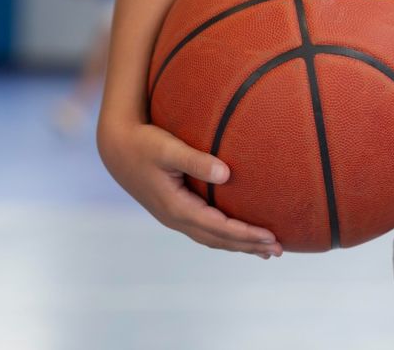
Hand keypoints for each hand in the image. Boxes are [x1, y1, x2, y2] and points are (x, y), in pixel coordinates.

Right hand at [97, 117, 282, 258]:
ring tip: (264, 250)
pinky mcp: (172, 210)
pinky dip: (223, 236)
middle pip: (218, 240)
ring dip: (237, 245)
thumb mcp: (167, 148)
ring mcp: (172, 217)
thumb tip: (227, 173)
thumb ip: (195, 160)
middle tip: (278, 249)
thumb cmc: (142, 143)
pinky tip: (234, 232)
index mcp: (177, 207)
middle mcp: (175, 218)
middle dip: (248, 246)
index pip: (219, 228)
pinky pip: (203, 230)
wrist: (115, 147)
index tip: (271, 237)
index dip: (246, 235)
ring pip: (210, 239)